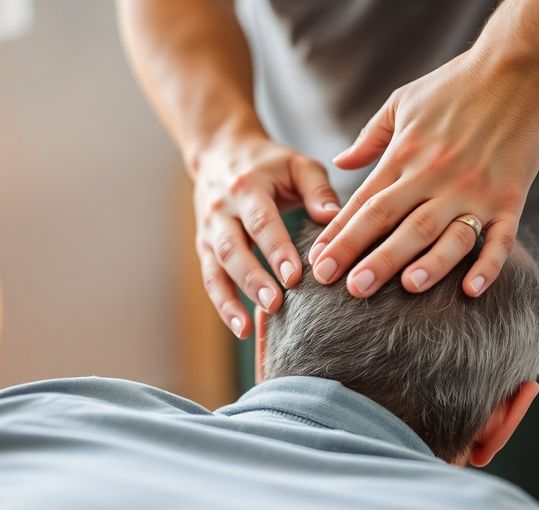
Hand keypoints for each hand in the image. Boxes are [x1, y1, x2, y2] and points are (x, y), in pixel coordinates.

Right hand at [193, 134, 340, 337]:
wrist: (221, 151)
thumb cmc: (270, 163)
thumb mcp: (297, 164)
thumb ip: (317, 189)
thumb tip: (334, 218)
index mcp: (246, 187)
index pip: (261, 222)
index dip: (276, 250)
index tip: (294, 276)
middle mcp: (221, 209)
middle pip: (232, 248)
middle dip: (253, 279)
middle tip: (276, 304)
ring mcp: (208, 230)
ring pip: (215, 268)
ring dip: (232, 299)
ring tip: (251, 326)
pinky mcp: (204, 247)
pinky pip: (210, 279)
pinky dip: (223, 305)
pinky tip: (241, 329)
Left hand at [310, 49, 538, 297]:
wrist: (517, 68)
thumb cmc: (455, 84)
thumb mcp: (402, 101)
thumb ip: (371, 137)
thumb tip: (340, 163)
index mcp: (406, 155)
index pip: (365, 203)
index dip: (340, 235)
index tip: (319, 263)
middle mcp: (436, 176)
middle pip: (396, 223)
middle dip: (367, 257)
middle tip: (345, 289)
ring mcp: (474, 189)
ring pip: (443, 234)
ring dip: (425, 264)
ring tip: (404, 289)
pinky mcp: (510, 197)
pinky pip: (499, 238)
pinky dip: (486, 265)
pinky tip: (470, 290)